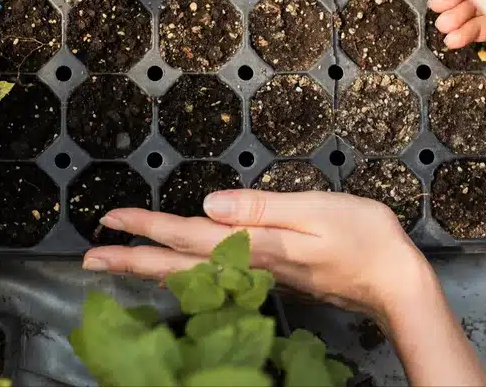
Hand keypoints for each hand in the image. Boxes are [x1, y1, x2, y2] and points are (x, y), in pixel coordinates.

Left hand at [82, 189, 435, 322]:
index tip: (109, 221)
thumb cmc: (363, 236)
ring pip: (193, 275)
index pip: (189, 235)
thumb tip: (208, 204)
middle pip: (180, 265)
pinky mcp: (271, 280)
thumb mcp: (316, 210)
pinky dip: (183, 275)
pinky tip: (175, 272)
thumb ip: (261, 208)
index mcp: (257, 245)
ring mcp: (259, 277)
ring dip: (152, 268)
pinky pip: (212, 279)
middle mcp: (250, 266)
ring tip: (119, 263)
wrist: (395, 281)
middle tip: (90, 257)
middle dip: (133, 259)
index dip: (147, 228)